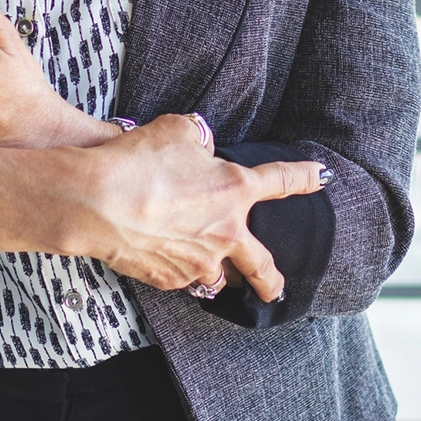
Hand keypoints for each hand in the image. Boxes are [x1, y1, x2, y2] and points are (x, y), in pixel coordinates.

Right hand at [65, 115, 326, 300]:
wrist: (98, 201)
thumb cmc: (140, 160)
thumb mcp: (177, 130)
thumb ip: (198, 139)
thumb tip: (201, 149)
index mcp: (235, 190)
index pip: (282, 181)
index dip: (305, 177)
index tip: (323, 177)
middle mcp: (226, 232)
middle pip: (261, 266)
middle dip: (272, 280)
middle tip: (277, 289)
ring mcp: (199, 262)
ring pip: (218, 277)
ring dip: (220, 275)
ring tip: (215, 276)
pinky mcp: (170, 279)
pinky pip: (181, 277)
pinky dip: (178, 269)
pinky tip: (162, 257)